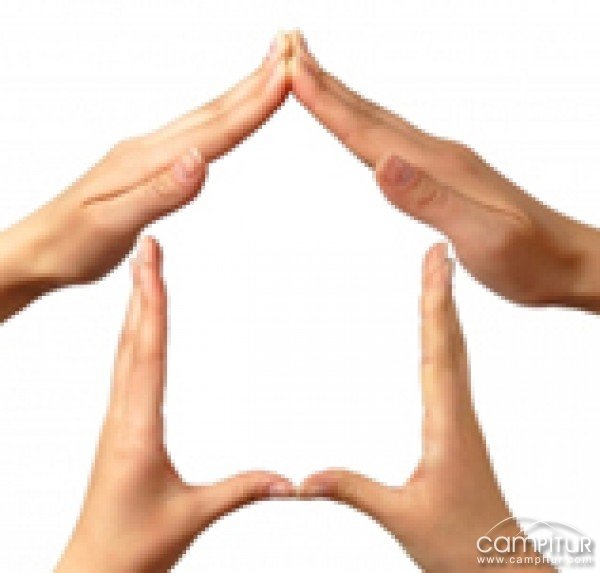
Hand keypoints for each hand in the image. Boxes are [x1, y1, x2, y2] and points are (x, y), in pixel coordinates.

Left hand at [0, 33, 290, 320]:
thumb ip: (160, 193)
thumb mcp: (112, 223)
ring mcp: (147, 155)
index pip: (211, 132)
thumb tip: (201, 162)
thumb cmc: (70, 244)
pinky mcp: (147, 168)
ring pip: (204, 121)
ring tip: (266, 76)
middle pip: (212, 114)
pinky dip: (219, 122)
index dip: (252, 107)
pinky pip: (193, 137)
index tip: (284, 77)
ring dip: (239, 97)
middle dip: (254, 85)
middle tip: (288, 53)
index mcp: (145, 161)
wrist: (37, 250)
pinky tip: (224, 120)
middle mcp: (148, 149)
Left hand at [55, 237, 294, 572]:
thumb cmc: (131, 547)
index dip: (152, 307)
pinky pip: (126, 370)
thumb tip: (287, 481)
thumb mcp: (191, 517)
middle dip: (141, 290)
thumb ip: (241, 491)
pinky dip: (134, 338)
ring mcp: (117, 420)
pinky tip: (139, 329)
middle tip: (147, 250)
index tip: (151, 267)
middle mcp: (122, 416)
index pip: (147, 355)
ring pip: (125, 352)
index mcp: (136, 430)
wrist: (92, 570)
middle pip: (133, 341)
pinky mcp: (119, 427)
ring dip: (135, 309)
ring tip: (143, 274)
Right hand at [290, 33, 599, 311]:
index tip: (292, 71)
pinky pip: (394, 141)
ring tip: (316, 77)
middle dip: (326, 84)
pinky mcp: (444, 174)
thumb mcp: (483, 235)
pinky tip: (365, 126)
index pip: (369, 131)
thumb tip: (382, 164)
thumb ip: (430, 199)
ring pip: (380, 123)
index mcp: (438, 165)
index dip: (327, 103)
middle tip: (291, 50)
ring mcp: (441, 161)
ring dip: (344, 98)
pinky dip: (367, 125)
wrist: (569, 261)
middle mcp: (437, 154)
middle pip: (370, 114)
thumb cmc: (531, 258)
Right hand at [299, 244, 554, 571]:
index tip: (435, 265)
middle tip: (436, 254)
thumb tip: (304, 479)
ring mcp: (461, 418)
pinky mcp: (458, 428)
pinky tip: (438, 339)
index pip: (439, 350)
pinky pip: (451, 372)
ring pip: (454, 353)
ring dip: (445, 313)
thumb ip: (352, 491)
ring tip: (437, 281)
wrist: (503, 568)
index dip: (435, 303)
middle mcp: (459, 412)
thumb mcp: (403, 518)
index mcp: (449, 423)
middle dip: (441, 292)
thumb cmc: (464, 545)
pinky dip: (444, 342)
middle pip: (450, 339)